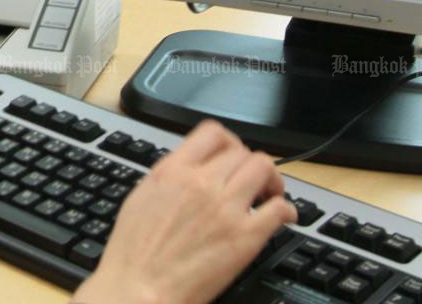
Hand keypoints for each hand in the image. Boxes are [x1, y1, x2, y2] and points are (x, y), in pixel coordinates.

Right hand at [73, 120, 294, 303]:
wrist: (139, 289)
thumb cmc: (134, 253)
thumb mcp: (141, 197)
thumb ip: (170, 177)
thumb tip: (191, 169)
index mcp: (173, 171)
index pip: (213, 133)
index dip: (229, 142)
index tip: (232, 155)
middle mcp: (201, 183)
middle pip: (242, 152)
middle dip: (249, 165)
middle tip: (251, 181)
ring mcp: (226, 209)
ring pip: (264, 169)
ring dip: (271, 180)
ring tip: (269, 194)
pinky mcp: (245, 238)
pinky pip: (279, 209)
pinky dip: (287, 210)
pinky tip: (282, 217)